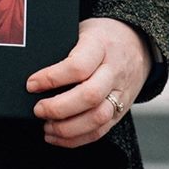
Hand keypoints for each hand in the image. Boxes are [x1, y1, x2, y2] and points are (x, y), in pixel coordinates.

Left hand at [26, 18, 151, 147]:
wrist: (137, 43)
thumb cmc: (102, 36)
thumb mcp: (83, 30)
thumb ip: (64, 47)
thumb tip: (31, 65)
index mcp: (101, 46)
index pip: (78, 66)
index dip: (52, 78)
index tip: (31, 84)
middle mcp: (113, 71)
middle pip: (89, 96)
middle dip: (59, 108)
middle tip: (37, 109)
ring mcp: (120, 93)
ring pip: (98, 118)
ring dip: (68, 128)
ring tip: (46, 126)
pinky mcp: (121, 111)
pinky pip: (102, 131)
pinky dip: (77, 138)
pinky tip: (58, 136)